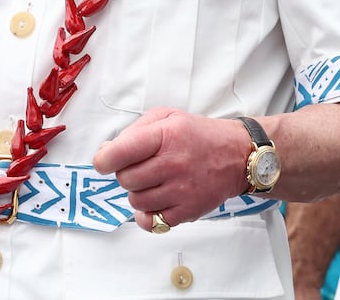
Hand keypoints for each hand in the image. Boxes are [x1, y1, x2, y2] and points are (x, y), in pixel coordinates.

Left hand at [91, 107, 251, 231]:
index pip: (121, 152)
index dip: (104, 159)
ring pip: (136, 201)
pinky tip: (157, 200)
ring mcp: (181, 190)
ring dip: (138, 193)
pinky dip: (148, 214)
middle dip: (126, 173)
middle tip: (140, 167)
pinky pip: (152, 222)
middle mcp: (173, 163)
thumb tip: (106, 152)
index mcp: (165, 136)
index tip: (103, 162)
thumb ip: (133, 132)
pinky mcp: (187, 211)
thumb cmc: (198, 135)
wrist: (236, 156)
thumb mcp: (166, 117)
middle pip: (125, 179)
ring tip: (153, 181)